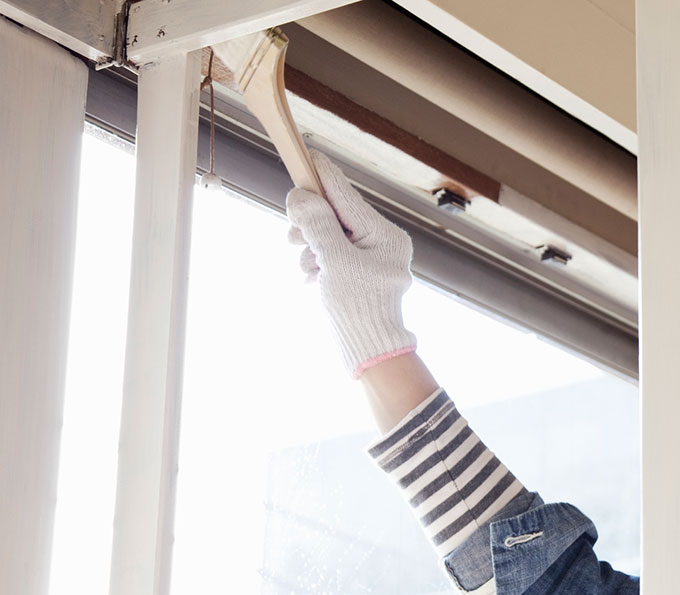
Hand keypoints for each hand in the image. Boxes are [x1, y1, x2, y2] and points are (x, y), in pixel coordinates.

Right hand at [285, 150, 416, 376]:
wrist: (370, 353)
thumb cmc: (358, 307)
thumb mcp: (334, 261)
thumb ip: (317, 224)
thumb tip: (302, 194)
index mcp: (385, 236)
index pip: (347, 196)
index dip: (323, 177)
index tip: (307, 156)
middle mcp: (382, 244)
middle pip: (334, 215)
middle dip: (310, 226)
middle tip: (293, 236)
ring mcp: (370, 261)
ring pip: (327, 236)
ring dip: (310, 249)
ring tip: (310, 269)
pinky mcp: (357, 276)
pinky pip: (329, 256)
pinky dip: (316, 264)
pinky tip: (315, 280)